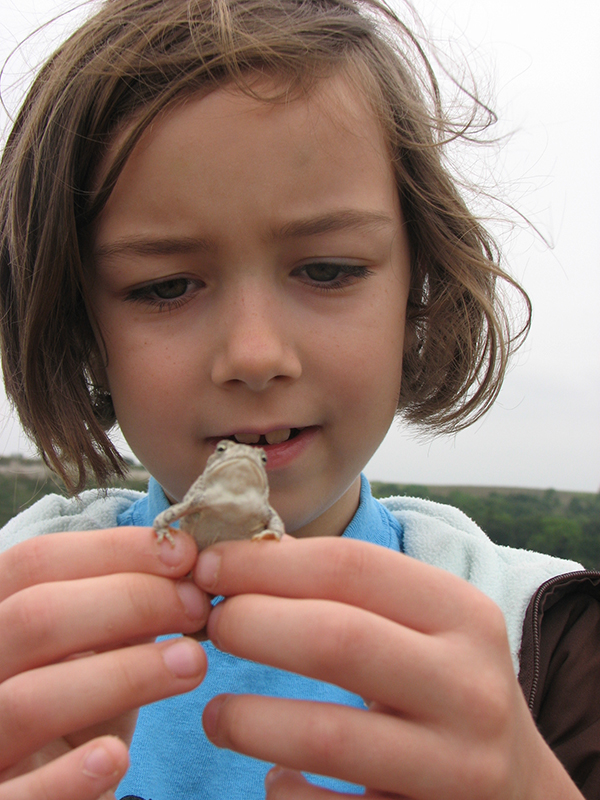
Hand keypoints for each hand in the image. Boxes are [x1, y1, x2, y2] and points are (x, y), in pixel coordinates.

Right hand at [0, 527, 208, 799]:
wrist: (49, 790)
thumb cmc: (76, 706)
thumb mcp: (92, 648)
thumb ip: (121, 608)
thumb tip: (182, 566)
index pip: (35, 562)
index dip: (112, 549)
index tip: (184, 552)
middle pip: (33, 617)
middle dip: (128, 601)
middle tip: (198, 606)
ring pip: (28, 700)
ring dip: (122, 675)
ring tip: (194, 663)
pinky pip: (20, 797)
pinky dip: (66, 777)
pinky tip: (116, 758)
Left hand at [194, 537, 583, 799]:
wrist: (517, 791)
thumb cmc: (445, 686)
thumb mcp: (423, 627)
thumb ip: (349, 592)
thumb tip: (242, 560)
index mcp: (462, 614)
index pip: (350, 567)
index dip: (266, 563)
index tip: (209, 565)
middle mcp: (469, 687)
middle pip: (335, 639)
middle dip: (251, 624)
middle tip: (209, 626)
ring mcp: (455, 767)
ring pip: (326, 736)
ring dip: (248, 721)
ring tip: (216, 714)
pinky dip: (285, 792)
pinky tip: (275, 776)